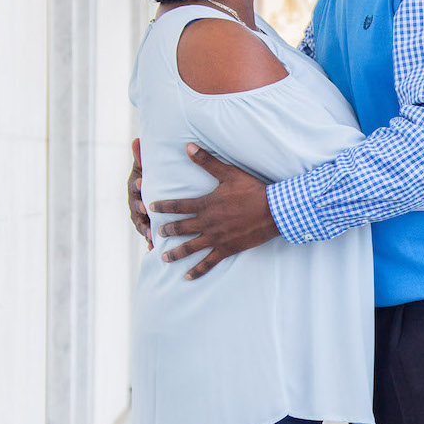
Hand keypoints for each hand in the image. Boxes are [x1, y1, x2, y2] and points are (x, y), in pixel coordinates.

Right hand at [127, 138, 152, 249]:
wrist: (152, 196)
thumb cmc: (151, 179)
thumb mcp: (146, 169)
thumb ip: (142, 157)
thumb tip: (136, 139)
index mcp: (135, 188)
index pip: (134, 185)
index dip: (137, 183)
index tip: (141, 181)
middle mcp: (135, 204)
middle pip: (135, 207)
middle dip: (139, 208)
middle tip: (145, 208)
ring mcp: (139, 217)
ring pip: (140, 223)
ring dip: (144, 228)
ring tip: (150, 232)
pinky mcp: (147, 228)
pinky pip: (147, 236)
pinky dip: (148, 241)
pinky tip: (152, 248)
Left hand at [149, 143, 280, 279]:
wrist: (271, 211)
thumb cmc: (251, 190)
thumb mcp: (229, 173)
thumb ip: (207, 161)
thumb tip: (188, 147)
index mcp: (205, 205)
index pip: (178, 206)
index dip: (163, 206)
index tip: (151, 207)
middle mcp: (207, 223)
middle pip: (181, 228)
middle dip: (167, 231)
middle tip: (156, 234)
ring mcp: (215, 238)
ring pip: (190, 248)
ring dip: (175, 253)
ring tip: (164, 258)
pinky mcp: (226, 249)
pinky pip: (208, 262)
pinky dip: (197, 271)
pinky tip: (187, 277)